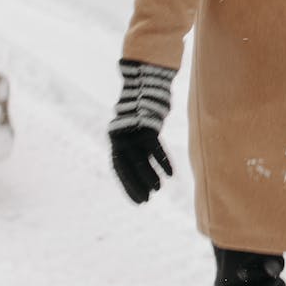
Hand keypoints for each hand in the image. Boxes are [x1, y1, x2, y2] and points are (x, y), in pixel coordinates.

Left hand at [109, 59, 175, 203]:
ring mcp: (133, 131)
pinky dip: (163, 162)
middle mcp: (120, 137)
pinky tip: (170, 174)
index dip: (127, 187)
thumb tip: (142, 173)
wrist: (145, 84)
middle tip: (147, 200)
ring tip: (158, 189)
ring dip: (149, 176)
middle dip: (137, 185)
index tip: (139, 201)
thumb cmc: (142, 113)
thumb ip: (136, 149)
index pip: (118, 170)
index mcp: (115, 140)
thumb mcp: (136, 132)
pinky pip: (155, 148)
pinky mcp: (147, 125)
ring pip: (140, 160)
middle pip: (128, 167)